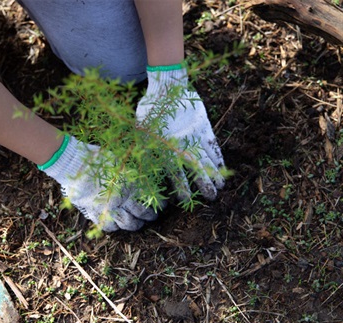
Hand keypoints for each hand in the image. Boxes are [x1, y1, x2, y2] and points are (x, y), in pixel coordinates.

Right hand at [40, 136, 156, 231]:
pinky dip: (115, 227)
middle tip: (152, 217)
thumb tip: (149, 177)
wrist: (74, 163)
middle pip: (141, 214)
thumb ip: (135, 172)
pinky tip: (118, 224)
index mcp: (130, 183)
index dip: (159, 204)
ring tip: (137, 223)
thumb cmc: (99, 158)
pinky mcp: (95, 212)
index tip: (163, 206)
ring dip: (135, 225)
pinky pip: (109, 227)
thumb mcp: (122, 161)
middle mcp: (122, 197)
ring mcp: (108, 207)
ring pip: (127, 223)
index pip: (150, 199)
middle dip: (149, 217)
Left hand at [136, 66, 224, 200]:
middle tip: (211, 198)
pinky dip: (218, 157)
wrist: (166, 87)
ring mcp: (195, 136)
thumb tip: (134, 167)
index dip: (181, 189)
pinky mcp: (204, 126)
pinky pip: (213, 145)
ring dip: (215, 174)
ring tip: (221, 187)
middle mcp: (181, 145)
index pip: (175, 175)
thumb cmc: (149, 110)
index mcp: (164, 149)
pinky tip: (223, 168)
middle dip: (204, 186)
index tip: (187, 200)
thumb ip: (142, 149)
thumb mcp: (140, 131)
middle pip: (196, 171)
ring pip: (207, 159)